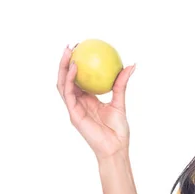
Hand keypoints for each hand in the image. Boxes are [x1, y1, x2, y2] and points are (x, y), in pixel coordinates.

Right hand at [57, 44, 135, 160]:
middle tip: (71, 46)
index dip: (76, 64)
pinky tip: (74, 68)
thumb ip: (121, 83)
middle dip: (64, 62)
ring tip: (68, 53)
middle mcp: (78, 102)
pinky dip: (70, 80)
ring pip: (63, 84)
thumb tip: (131, 65)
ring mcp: (74, 108)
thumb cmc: (119, 129)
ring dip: (63, 68)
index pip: (78, 79)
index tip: (81, 48)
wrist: (116, 147)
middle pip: (66, 79)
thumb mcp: (120, 102)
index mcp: (88, 100)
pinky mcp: (73, 114)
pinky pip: (68, 94)